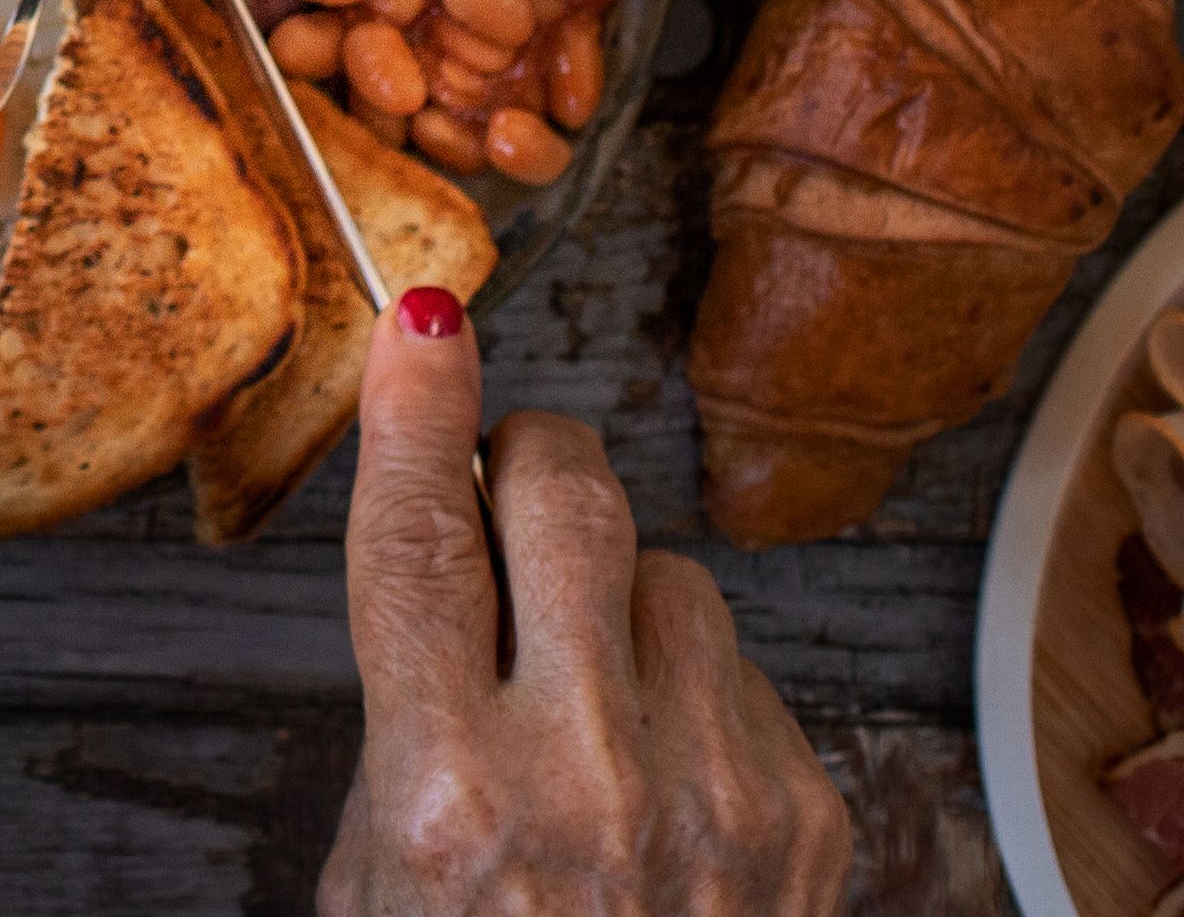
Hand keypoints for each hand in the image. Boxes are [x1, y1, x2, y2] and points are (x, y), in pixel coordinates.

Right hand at [326, 295, 849, 915]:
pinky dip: (696, 694)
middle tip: (508, 495)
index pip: (420, 543)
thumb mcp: (376, 877)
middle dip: (531, 465)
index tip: (423, 321)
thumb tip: (449, 536)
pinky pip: (745, 667)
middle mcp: (586, 785)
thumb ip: (410, 710)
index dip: (417, 411)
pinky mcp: (807, 817)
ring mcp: (715, 799)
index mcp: (448, 798)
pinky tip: (664, 783)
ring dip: (620, 604)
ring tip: (590, 710)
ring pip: (669, 574)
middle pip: (570, 502)